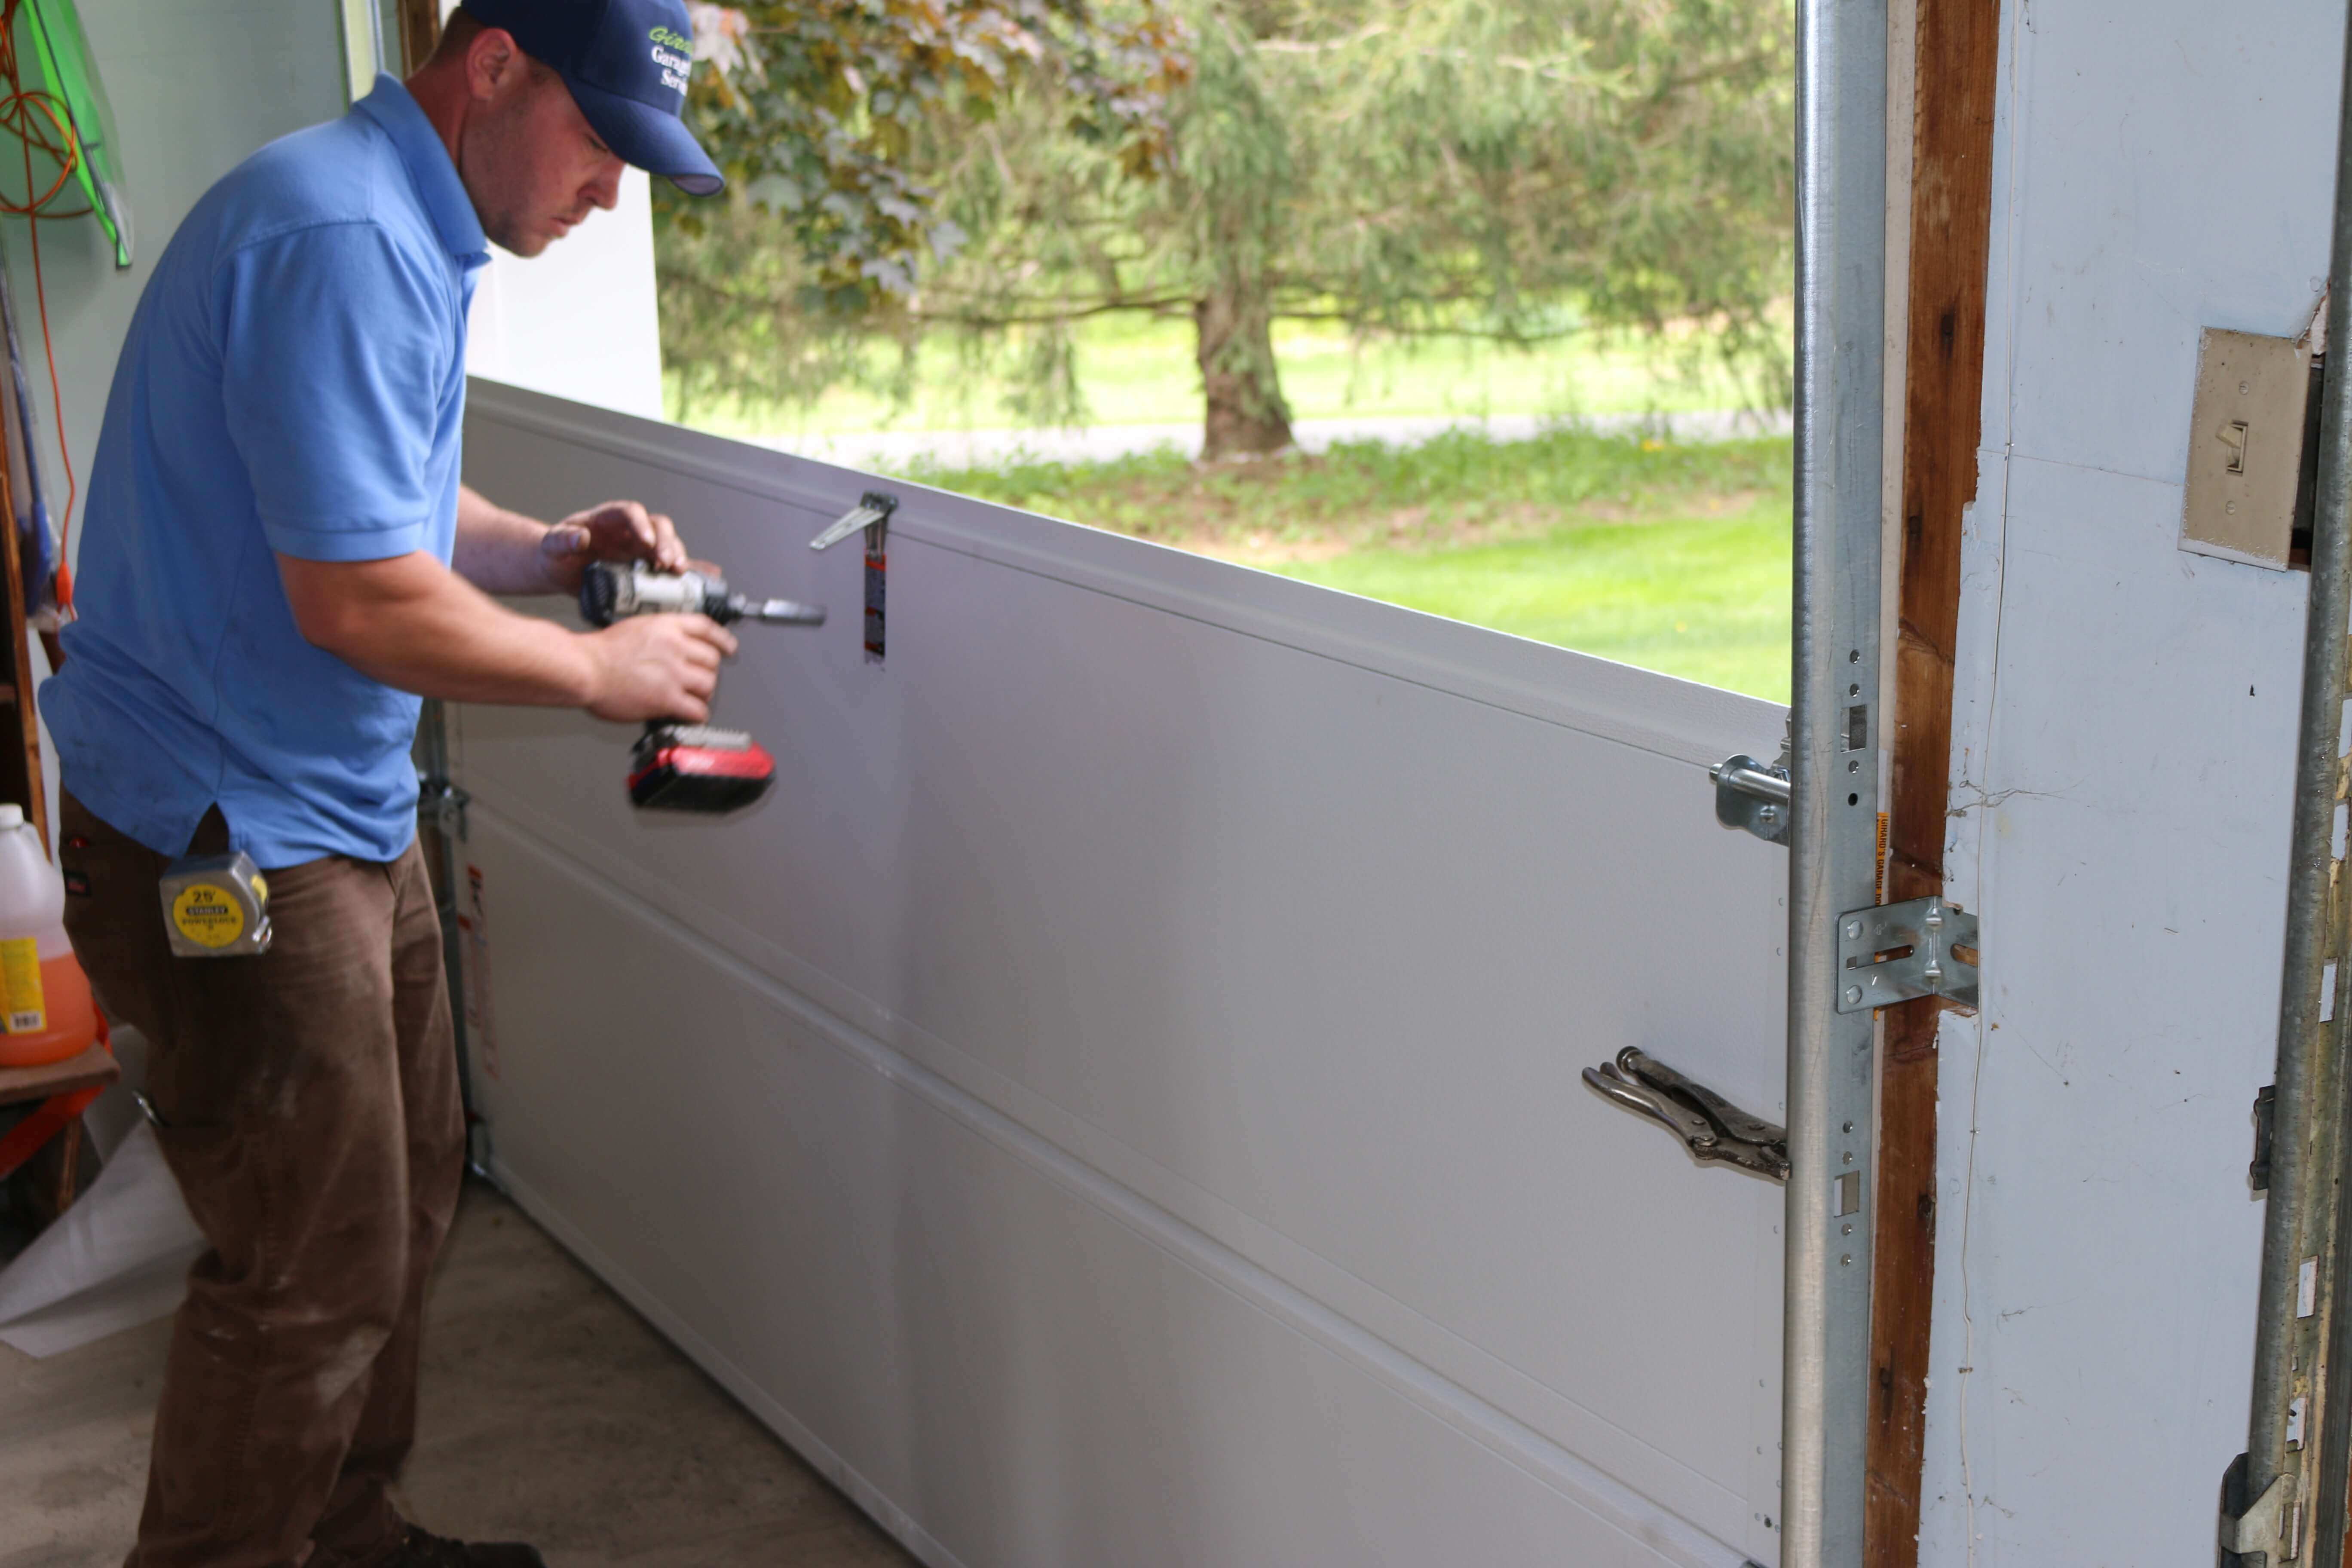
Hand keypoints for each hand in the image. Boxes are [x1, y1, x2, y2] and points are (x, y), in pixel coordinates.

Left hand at [538, 499, 690, 592]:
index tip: (646, 542)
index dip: (641, 524)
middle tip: (666, 562)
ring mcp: (641, 549)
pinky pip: (672, 564)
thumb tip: (579, 537)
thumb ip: (561, 540)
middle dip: (666, 542)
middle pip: (658, 526)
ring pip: (669, 543)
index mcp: (608, 519)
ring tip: (678, 572)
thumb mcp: (551, 547)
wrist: (561, 571)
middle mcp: (630, 531)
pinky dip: (690, 569)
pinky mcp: (647, 566)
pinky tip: (706, 575)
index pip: (630, 512)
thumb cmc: (556, 555)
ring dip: (677, 555)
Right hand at [580, 614, 739, 722]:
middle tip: (697, 680)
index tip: (730, 648)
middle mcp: (674, 647)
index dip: (723, 639)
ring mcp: (673, 673)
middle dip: (707, 671)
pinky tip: (690, 716)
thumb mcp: (636, 628)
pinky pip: (697, 710)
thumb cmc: (600, 652)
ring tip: (691, 698)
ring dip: (702, 694)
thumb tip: (675, 646)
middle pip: (712, 659)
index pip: (707, 628)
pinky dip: (697, 715)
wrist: (584, 667)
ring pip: (709, 684)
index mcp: (666, 627)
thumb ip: (660, 635)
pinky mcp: (667, 698)